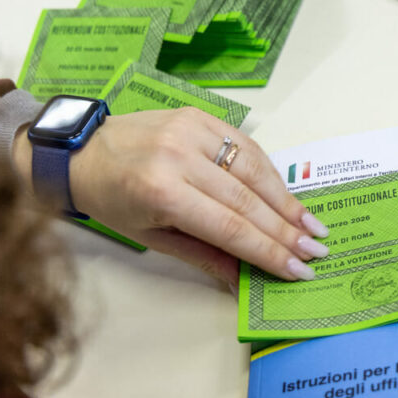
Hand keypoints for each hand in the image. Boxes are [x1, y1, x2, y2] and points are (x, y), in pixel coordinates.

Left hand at [14, 107, 329, 287]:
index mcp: (160, 191)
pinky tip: (287, 196)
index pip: (230, 227)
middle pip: (247, 200)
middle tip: (316, 252)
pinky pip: (247, 146)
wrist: (81, 151)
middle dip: (286, 231)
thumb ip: (206, 256)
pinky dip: (271, 173)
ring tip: (312, 227)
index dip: (268, 251)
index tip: (298, 269)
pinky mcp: (200, 116)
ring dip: (287, 201)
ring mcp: (191, 130)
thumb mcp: (152, 238)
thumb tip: (249, 281)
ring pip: (254, 170)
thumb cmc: (111, 201)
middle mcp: (178, 156)